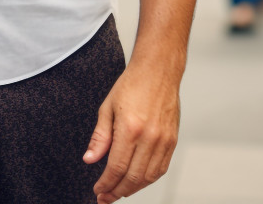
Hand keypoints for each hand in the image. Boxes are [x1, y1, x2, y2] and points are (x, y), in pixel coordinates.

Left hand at [84, 62, 180, 202]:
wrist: (158, 70)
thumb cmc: (131, 85)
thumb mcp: (107, 107)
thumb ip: (100, 137)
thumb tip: (90, 159)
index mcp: (130, 128)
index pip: (117, 167)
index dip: (106, 184)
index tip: (98, 191)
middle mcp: (149, 137)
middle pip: (133, 178)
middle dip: (117, 191)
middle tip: (105, 197)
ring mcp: (164, 140)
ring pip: (148, 177)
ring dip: (133, 189)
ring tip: (119, 190)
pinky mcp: (173, 141)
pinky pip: (161, 169)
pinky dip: (148, 179)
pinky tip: (137, 180)